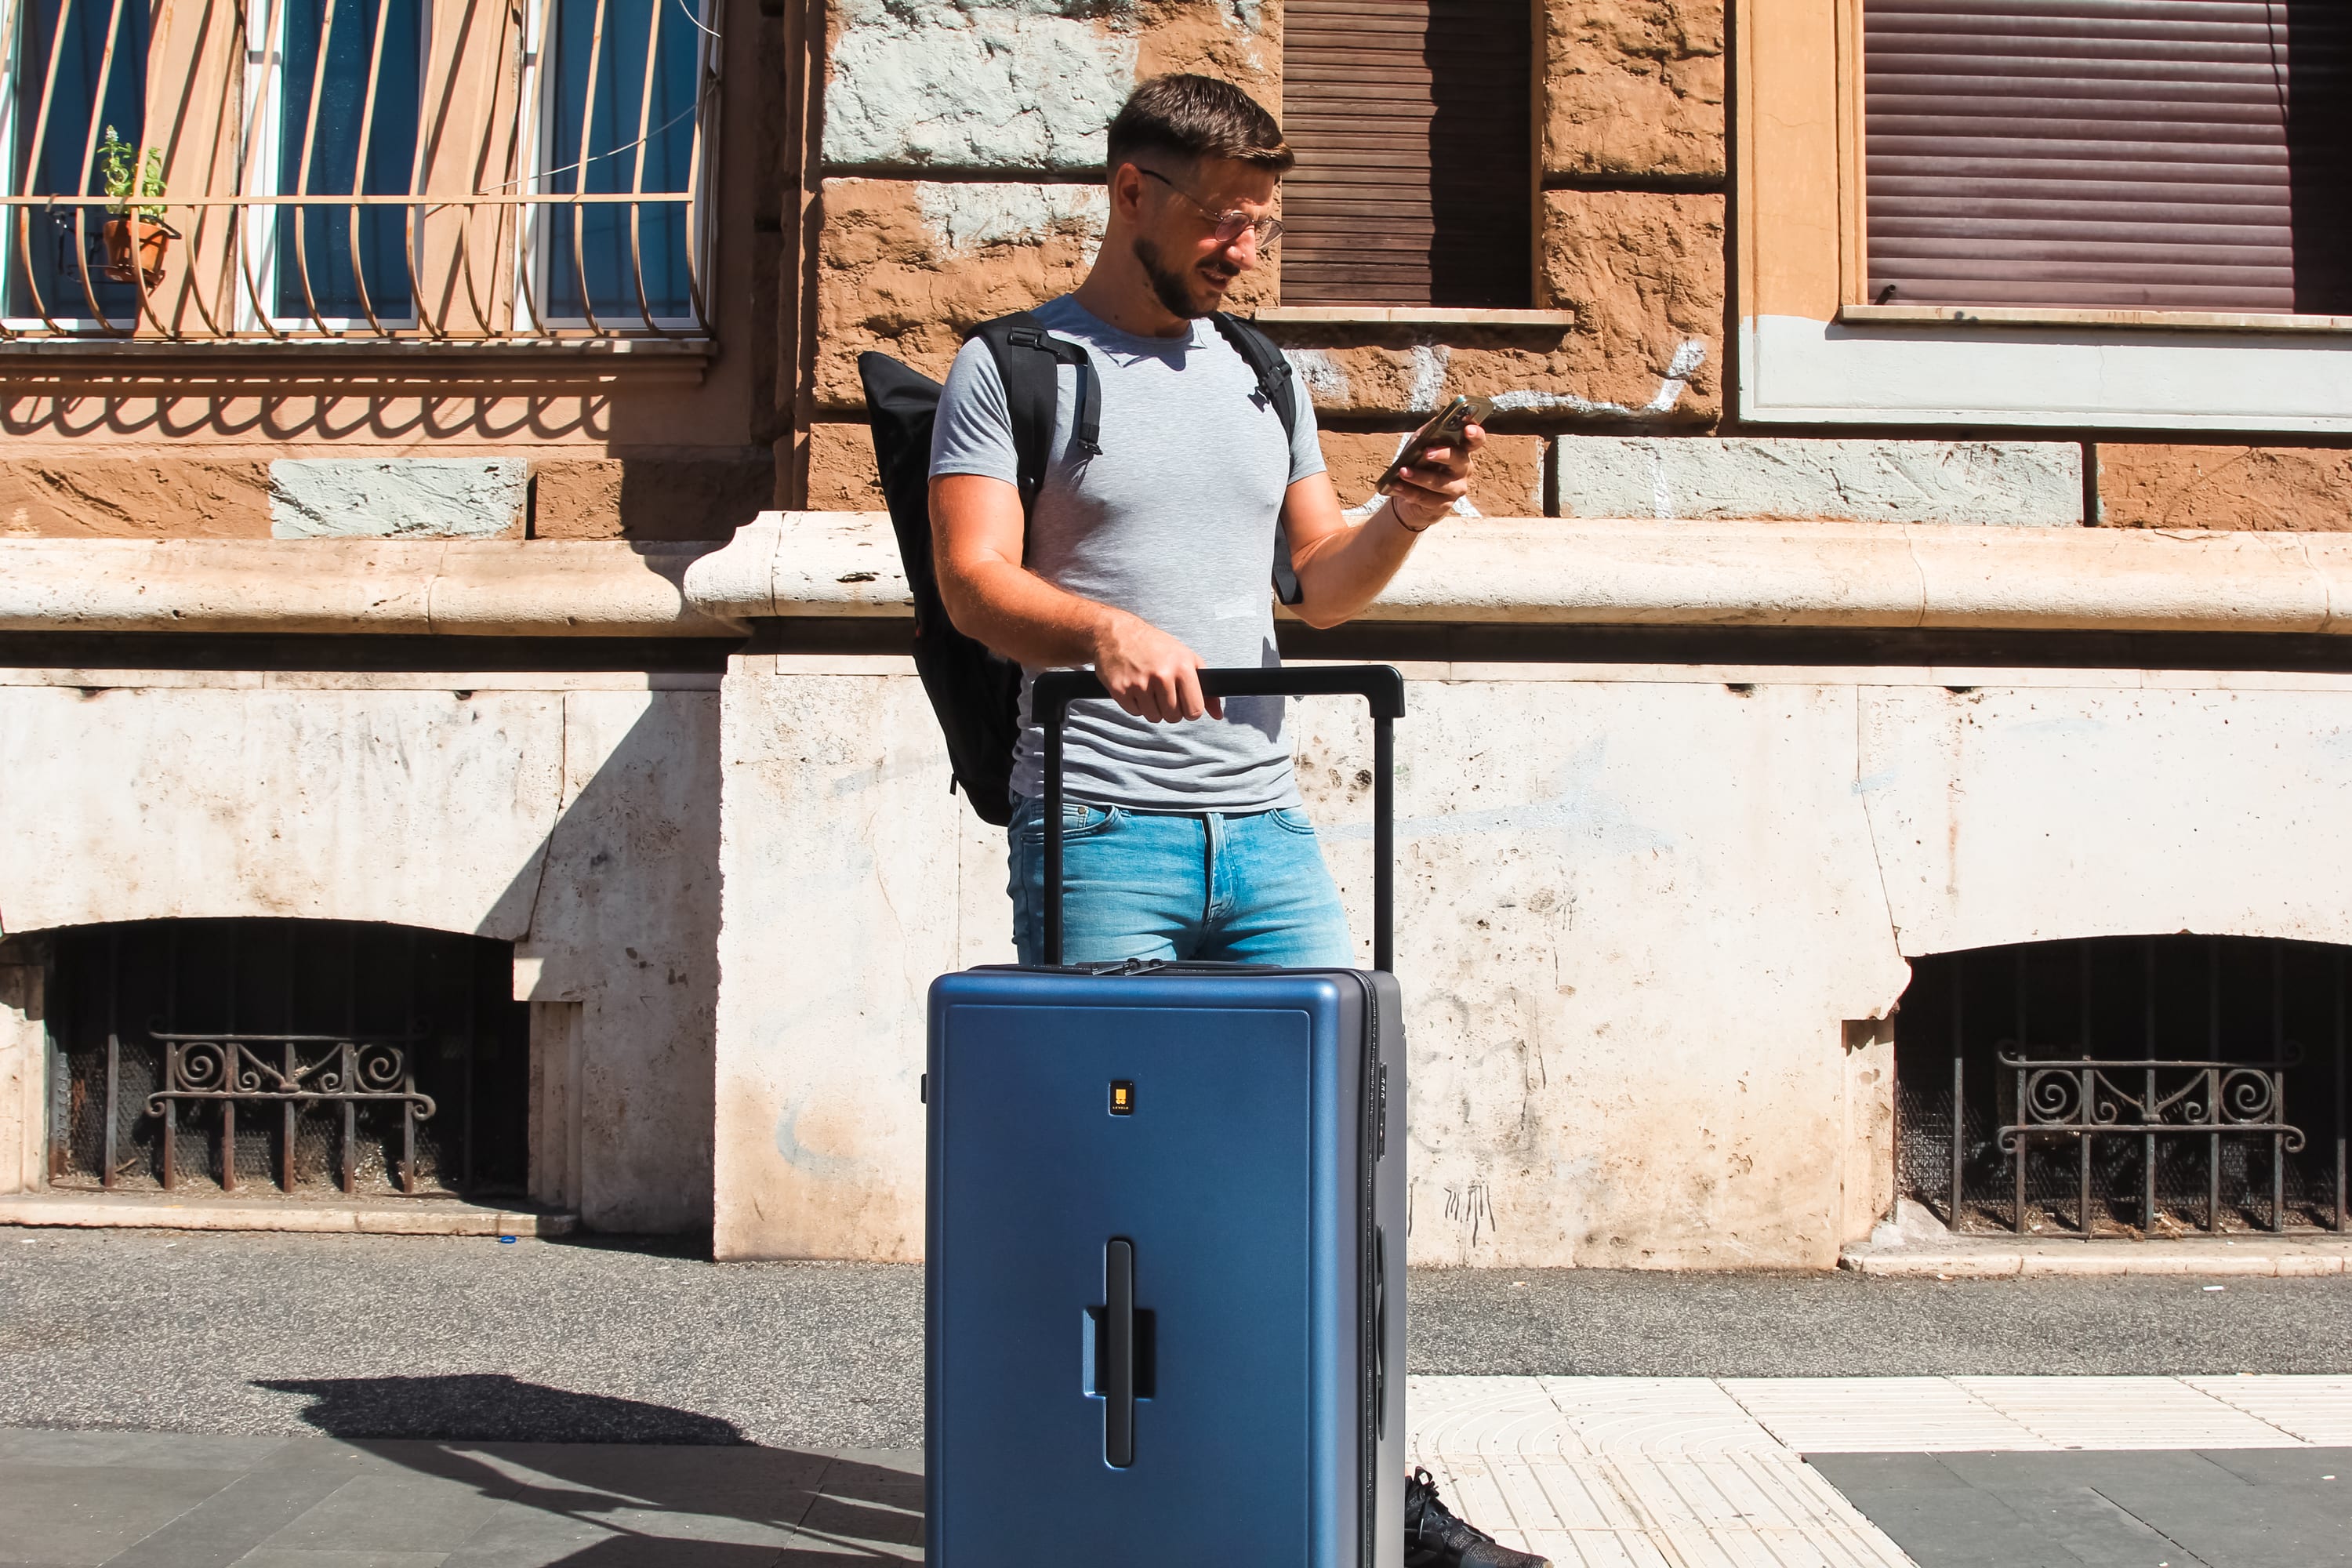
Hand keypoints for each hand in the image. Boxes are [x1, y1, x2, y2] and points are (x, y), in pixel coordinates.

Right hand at [1090, 610, 1222, 722]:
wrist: (1118, 633)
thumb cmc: (1155, 646)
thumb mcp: (1186, 658)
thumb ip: (1204, 687)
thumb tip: (1217, 714)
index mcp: (1182, 667)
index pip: (1194, 710)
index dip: (1190, 710)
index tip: (1184, 703)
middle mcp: (1162, 675)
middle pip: (1174, 717)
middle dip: (1170, 710)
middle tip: (1163, 693)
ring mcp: (1140, 683)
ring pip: (1154, 717)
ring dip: (1152, 708)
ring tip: (1149, 689)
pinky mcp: (1120, 689)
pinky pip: (1135, 712)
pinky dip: (1135, 705)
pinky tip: (1135, 687)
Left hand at [1382, 422, 1485, 531]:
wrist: (1411, 494)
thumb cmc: (1420, 463)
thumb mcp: (1421, 444)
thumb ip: (1428, 432)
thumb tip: (1434, 424)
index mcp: (1461, 450)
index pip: (1476, 440)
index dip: (1475, 434)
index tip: (1467, 429)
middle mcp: (1463, 469)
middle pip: (1459, 459)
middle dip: (1443, 454)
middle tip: (1426, 452)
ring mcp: (1456, 489)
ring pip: (1439, 482)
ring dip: (1419, 476)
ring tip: (1402, 471)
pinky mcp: (1443, 505)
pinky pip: (1425, 498)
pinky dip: (1408, 491)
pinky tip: (1396, 485)